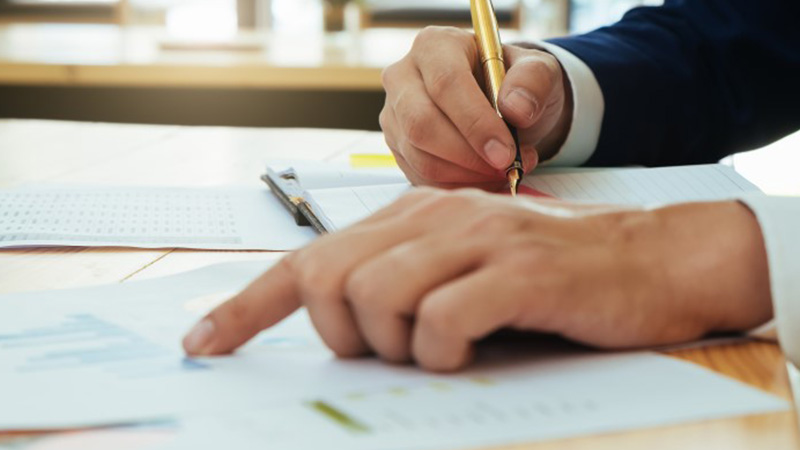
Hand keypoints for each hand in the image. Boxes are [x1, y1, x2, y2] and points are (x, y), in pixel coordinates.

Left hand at [183, 189, 771, 371]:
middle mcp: (434, 216)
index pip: (307, 258)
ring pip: (376, 297)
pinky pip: (441, 320)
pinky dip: (445, 352)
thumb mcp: (460, 274)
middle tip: (388, 350)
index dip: (247, 305)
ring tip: (442, 349)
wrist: (646, 261)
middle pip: (327, 276)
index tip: (204, 344)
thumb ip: (401, 288)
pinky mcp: (517, 271)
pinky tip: (472, 349)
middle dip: (340, 333)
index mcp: (410, 216)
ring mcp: (476, 239)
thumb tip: (340, 337)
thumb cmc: (545, 280)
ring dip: (397, 346)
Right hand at [379, 27, 572, 189]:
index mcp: (435, 45)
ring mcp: (395, 115)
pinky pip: (420, 176)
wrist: (501, 104)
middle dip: (468, 156)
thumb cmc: (513, 83)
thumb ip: (533, 80)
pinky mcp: (397, 146)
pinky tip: (484, 177)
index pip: (446, 84)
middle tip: (507, 167)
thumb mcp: (537, 70)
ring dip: (466, 174)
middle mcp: (403, 77)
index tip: (506, 152)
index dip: (476, 123)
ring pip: (420, 156)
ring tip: (503, 171)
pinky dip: (457, 185)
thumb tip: (516, 108)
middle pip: (421, 124)